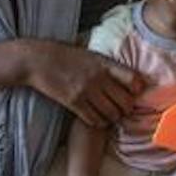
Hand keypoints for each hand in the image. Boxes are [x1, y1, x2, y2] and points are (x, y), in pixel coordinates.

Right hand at [17, 41, 142, 127]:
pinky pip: (94, 119)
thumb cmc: (64, 55)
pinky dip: (98, 122)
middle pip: (125, 102)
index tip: (134, 93)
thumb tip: (124, 74)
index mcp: (105, 63)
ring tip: (109, 116)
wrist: (37, 60)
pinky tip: (96, 119)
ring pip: (111, 114)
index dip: (137, 90)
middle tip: (122, 110)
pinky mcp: (73, 102)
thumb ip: (106, 64)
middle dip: (126, 109)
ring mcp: (86, 91)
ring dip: (112, 118)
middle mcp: (98, 77)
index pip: (134, 80)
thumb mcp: (89, 53)